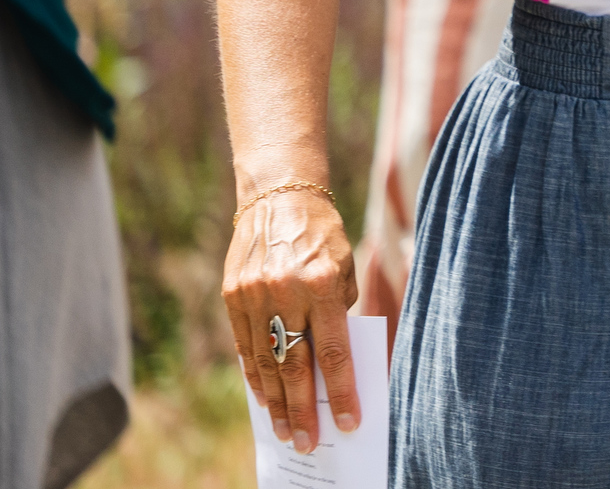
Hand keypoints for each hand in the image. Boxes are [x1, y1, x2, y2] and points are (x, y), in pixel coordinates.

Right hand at [221, 187, 360, 453]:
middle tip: (307, 442)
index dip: (341, 391)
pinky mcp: (232, 296)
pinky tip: (264, 396)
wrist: (279, 196)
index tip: (349, 422)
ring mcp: (254, 295)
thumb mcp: (346, 265)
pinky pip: (244, 345)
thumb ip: (340, 310)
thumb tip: (335, 359)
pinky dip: (254, 374)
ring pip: (264, 362)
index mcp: (323, 283)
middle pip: (295, 365)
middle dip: (302, 409)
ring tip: (283, 430)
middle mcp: (286, 292)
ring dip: (274, 401)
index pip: (334, 351)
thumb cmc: (323, 234)